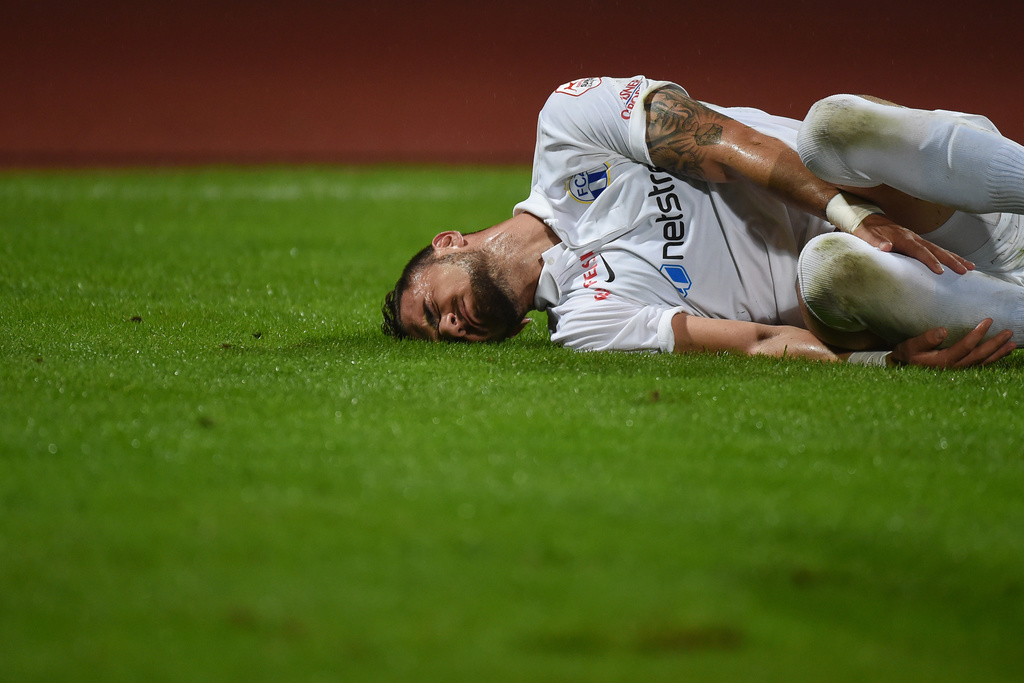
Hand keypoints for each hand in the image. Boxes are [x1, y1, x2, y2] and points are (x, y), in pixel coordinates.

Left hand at [854, 214, 973, 274]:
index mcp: (903, 238)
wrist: (869, 220)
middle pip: (936, 249)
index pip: (919, 251)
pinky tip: (958, 262)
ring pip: (939, 249)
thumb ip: (876, 242)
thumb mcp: (867, 236)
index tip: (940, 271)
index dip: (930, 261)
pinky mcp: (918, 242)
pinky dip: (948, 255)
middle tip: (964, 270)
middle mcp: (914, 238)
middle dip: (951, 260)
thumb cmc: (867, 231)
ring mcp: (917, 239)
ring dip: (955, 258)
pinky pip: (935, 249)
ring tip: (969, 267)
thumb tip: (886, 247)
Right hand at [890, 319, 1015, 367]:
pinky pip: (981, 365)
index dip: (977, 334)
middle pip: (979, 355)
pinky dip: (993, 359)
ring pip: (983, 362)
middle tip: (1007, 332)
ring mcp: (959, 370)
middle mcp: (954, 367)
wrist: (905, 366)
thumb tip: (943, 330)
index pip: (965, 347)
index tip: (988, 321)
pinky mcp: (962, 369)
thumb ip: (925, 339)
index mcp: (943, 361)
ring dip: (998, 353)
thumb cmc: (908, 354)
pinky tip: (1002, 352)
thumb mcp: (911, 346)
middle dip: (994, 344)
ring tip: (1011, 344)